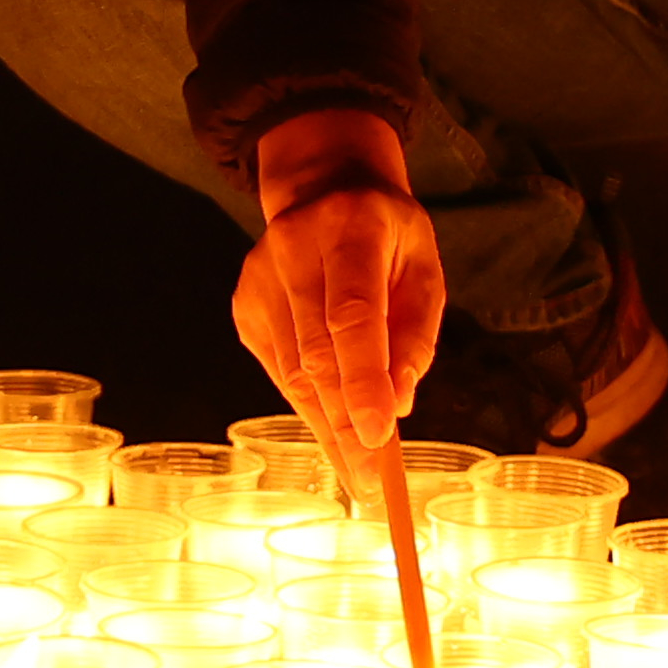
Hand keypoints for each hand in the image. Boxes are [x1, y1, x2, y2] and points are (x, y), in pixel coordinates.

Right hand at [238, 109, 442, 469]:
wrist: (323, 186)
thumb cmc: (386, 234)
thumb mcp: (423, 267)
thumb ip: (416, 335)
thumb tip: (398, 405)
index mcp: (352, 228)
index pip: (352, 313)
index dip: (363, 379)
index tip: (381, 437)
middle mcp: (294, 248)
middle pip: (317, 354)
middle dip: (346, 425)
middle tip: (374, 481)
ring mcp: (260, 277)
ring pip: (293, 372)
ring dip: (328, 427)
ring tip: (358, 473)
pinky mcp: (245, 304)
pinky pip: (279, 370)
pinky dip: (309, 405)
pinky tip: (334, 428)